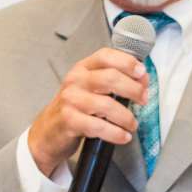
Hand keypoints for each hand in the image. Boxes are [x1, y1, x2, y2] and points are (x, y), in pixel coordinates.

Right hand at [26, 47, 151, 174]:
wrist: (49, 131)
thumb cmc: (75, 108)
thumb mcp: (92, 88)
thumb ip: (116, 81)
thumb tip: (143, 80)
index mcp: (83, 68)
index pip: (106, 56)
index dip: (127, 62)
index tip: (142, 73)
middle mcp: (76, 80)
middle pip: (111, 78)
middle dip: (134, 90)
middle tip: (143, 100)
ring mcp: (71, 99)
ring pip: (107, 104)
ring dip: (126, 117)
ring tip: (132, 124)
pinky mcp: (69, 120)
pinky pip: (99, 126)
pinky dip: (116, 133)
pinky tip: (123, 136)